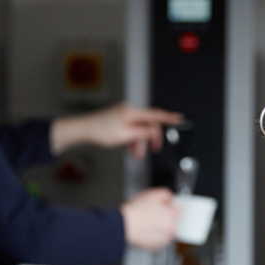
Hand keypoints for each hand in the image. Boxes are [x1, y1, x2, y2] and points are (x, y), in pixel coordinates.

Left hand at [50, 102, 182, 157]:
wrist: (84, 130)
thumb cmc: (100, 132)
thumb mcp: (125, 135)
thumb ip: (142, 133)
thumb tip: (153, 132)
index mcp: (132, 112)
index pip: (155, 114)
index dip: (168, 118)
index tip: (179, 118)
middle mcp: (129, 110)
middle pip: (147, 124)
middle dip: (149, 139)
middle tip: (152, 150)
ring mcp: (123, 114)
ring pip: (139, 129)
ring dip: (139, 143)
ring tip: (135, 154)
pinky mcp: (119, 119)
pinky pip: (131, 129)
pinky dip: (132, 139)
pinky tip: (129, 148)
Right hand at [120, 188, 180, 250]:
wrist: (123, 226)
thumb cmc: (135, 212)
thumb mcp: (153, 194)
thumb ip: (167, 195)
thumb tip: (170, 199)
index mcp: (171, 216)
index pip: (180, 210)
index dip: (172, 206)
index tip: (168, 206)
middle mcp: (170, 230)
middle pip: (174, 222)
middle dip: (166, 217)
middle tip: (154, 213)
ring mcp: (163, 240)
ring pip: (166, 231)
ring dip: (160, 227)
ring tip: (148, 221)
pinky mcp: (155, 246)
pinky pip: (158, 239)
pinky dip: (154, 235)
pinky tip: (146, 228)